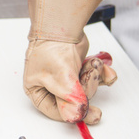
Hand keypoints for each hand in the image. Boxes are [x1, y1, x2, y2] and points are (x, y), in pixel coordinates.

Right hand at [23, 0, 114, 122]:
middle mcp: (51, 85)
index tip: (89, 115)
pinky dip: (100, 72)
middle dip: (86, 88)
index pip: (56, 112)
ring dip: (93, 77)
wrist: (62, 23)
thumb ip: (70, 99)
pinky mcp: (78, 68)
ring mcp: (66, 77)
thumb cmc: (51, 46)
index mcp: (37, 90)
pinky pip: (93, 78)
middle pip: (74, 101)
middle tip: (87, 77)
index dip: (73, 114)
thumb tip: (76, 115)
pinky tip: (100, 67)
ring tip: (90, 65)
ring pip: (86, 89)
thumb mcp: (60, 78)